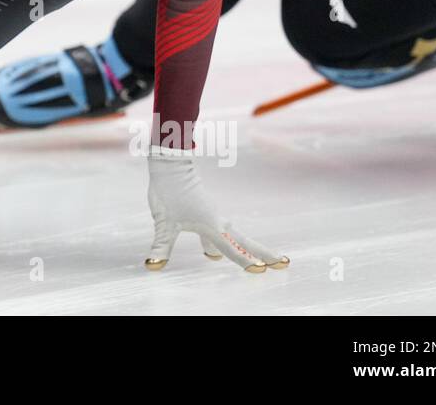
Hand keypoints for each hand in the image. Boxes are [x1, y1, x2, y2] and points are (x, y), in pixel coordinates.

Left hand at [145, 145, 287, 272]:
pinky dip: (229, 243)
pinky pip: (222, 232)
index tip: (262, 270)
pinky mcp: (206, 212)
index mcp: (211, 225)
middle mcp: (217, 222)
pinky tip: (213, 253)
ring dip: (250, 248)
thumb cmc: (168, 191)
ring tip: (263, 261)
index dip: (245, 261)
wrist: (170, 164)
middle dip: (263, 253)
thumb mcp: (163, 223)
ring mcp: (213, 216)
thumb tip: (152, 265)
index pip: (231, 249)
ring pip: (235, 236)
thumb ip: (162, 245)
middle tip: (283, 263)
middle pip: (245, 242)